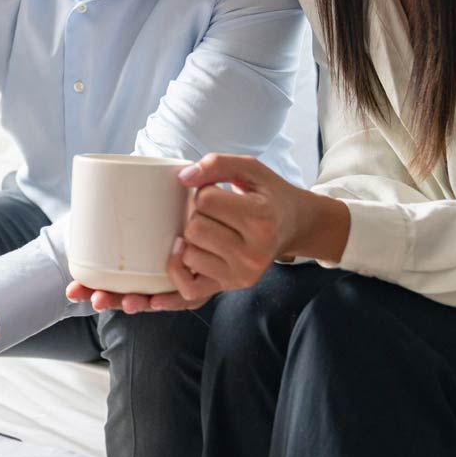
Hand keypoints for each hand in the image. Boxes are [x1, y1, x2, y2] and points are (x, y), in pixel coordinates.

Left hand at [68, 154, 348, 310]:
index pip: (207, 200)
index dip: (202, 192)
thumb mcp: (250, 169)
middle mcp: (253, 252)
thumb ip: (217, 164)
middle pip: (193, 229)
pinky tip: (162, 275)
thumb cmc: (267, 194)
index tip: (213, 192)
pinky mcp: (227, 288)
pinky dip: (172, 282)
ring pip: (187, 256)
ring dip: (186, 241)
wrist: (292, 226)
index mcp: (260, 218)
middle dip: (193, 215)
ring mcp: (239, 274)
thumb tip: (182, 178)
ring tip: (204, 233)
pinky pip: (189, 292)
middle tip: (209, 213)